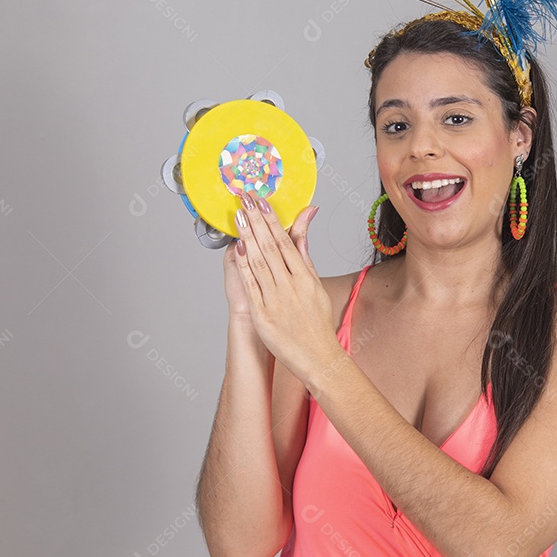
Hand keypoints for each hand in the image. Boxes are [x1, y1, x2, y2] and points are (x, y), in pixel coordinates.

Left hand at [231, 191, 336, 382]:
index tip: (261, 202)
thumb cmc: (317, 322)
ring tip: (238, 216)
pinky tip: (239, 248)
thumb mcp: (316, 285)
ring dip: (248, 236)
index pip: (286, 241)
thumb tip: (304, 229)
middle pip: (271, 247)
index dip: (272, 220)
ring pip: (260, 262)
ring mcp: (277, 299)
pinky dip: (245, 265)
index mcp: (306, 277)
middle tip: (245, 199)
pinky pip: (252, 285)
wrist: (318, 356)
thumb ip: (305, 256)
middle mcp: (292, 285)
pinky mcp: (264, 313)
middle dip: (256, 220)